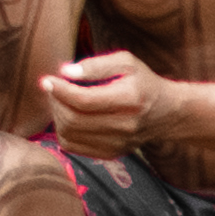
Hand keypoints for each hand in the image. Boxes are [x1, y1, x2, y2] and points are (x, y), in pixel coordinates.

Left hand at [41, 50, 173, 156]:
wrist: (167, 112)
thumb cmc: (142, 82)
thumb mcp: (126, 62)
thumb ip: (96, 65)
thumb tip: (65, 72)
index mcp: (130, 99)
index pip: (84, 100)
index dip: (60, 90)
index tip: (47, 80)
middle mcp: (125, 126)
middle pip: (73, 119)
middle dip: (55, 102)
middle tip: (54, 88)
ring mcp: (118, 143)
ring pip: (69, 134)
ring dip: (57, 115)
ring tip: (61, 100)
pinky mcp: (111, 153)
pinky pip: (72, 146)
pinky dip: (63, 130)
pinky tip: (69, 115)